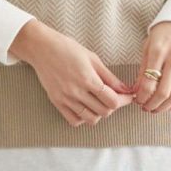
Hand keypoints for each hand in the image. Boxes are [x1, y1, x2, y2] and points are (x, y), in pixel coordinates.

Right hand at [10, 20, 137, 126]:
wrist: (41, 48)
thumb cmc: (68, 48)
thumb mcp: (92, 58)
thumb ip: (109, 76)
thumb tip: (125, 89)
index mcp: (88, 79)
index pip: (112, 101)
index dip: (124, 100)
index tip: (128, 96)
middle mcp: (77, 92)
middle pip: (104, 112)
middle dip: (113, 106)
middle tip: (113, 97)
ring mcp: (66, 99)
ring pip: (90, 119)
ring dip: (99, 113)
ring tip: (99, 102)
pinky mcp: (57, 102)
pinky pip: (74, 121)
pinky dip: (83, 118)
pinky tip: (85, 108)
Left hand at [134, 22, 170, 113]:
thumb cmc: (161, 35)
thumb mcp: (147, 47)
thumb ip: (142, 70)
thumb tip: (135, 92)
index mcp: (158, 51)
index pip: (148, 83)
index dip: (142, 97)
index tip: (137, 101)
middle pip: (163, 91)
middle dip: (152, 105)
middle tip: (146, 108)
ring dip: (165, 106)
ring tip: (156, 109)